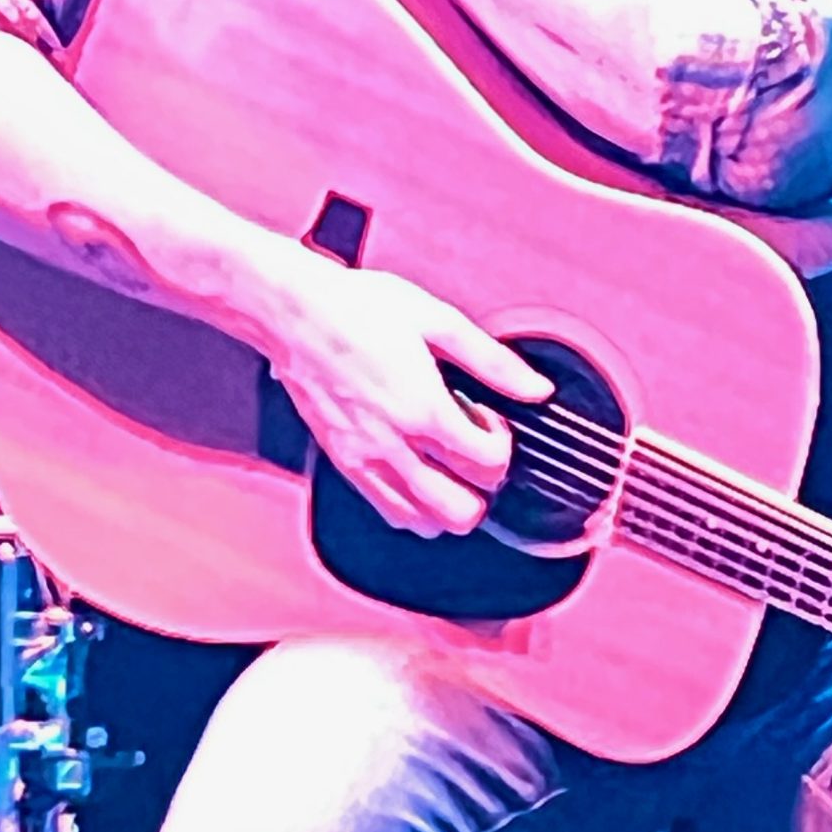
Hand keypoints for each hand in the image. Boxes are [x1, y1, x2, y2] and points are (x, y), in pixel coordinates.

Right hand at [266, 254, 551, 536]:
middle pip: (460, 512)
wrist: (293, 312)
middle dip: (481, 490)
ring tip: (446, 464)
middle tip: (474, 452)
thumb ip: (493, 361)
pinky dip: (412, 505)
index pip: (487, 466)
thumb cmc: (358, 309)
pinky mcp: (343, 463)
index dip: (502, 446)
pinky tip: (415, 469)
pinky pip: (387, 511)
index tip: (489, 420)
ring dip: (447, 503)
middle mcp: (394, 445)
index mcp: (423, 408)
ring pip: (423, 523)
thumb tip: (538, 389)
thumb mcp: (437, 320)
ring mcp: (364, 460)